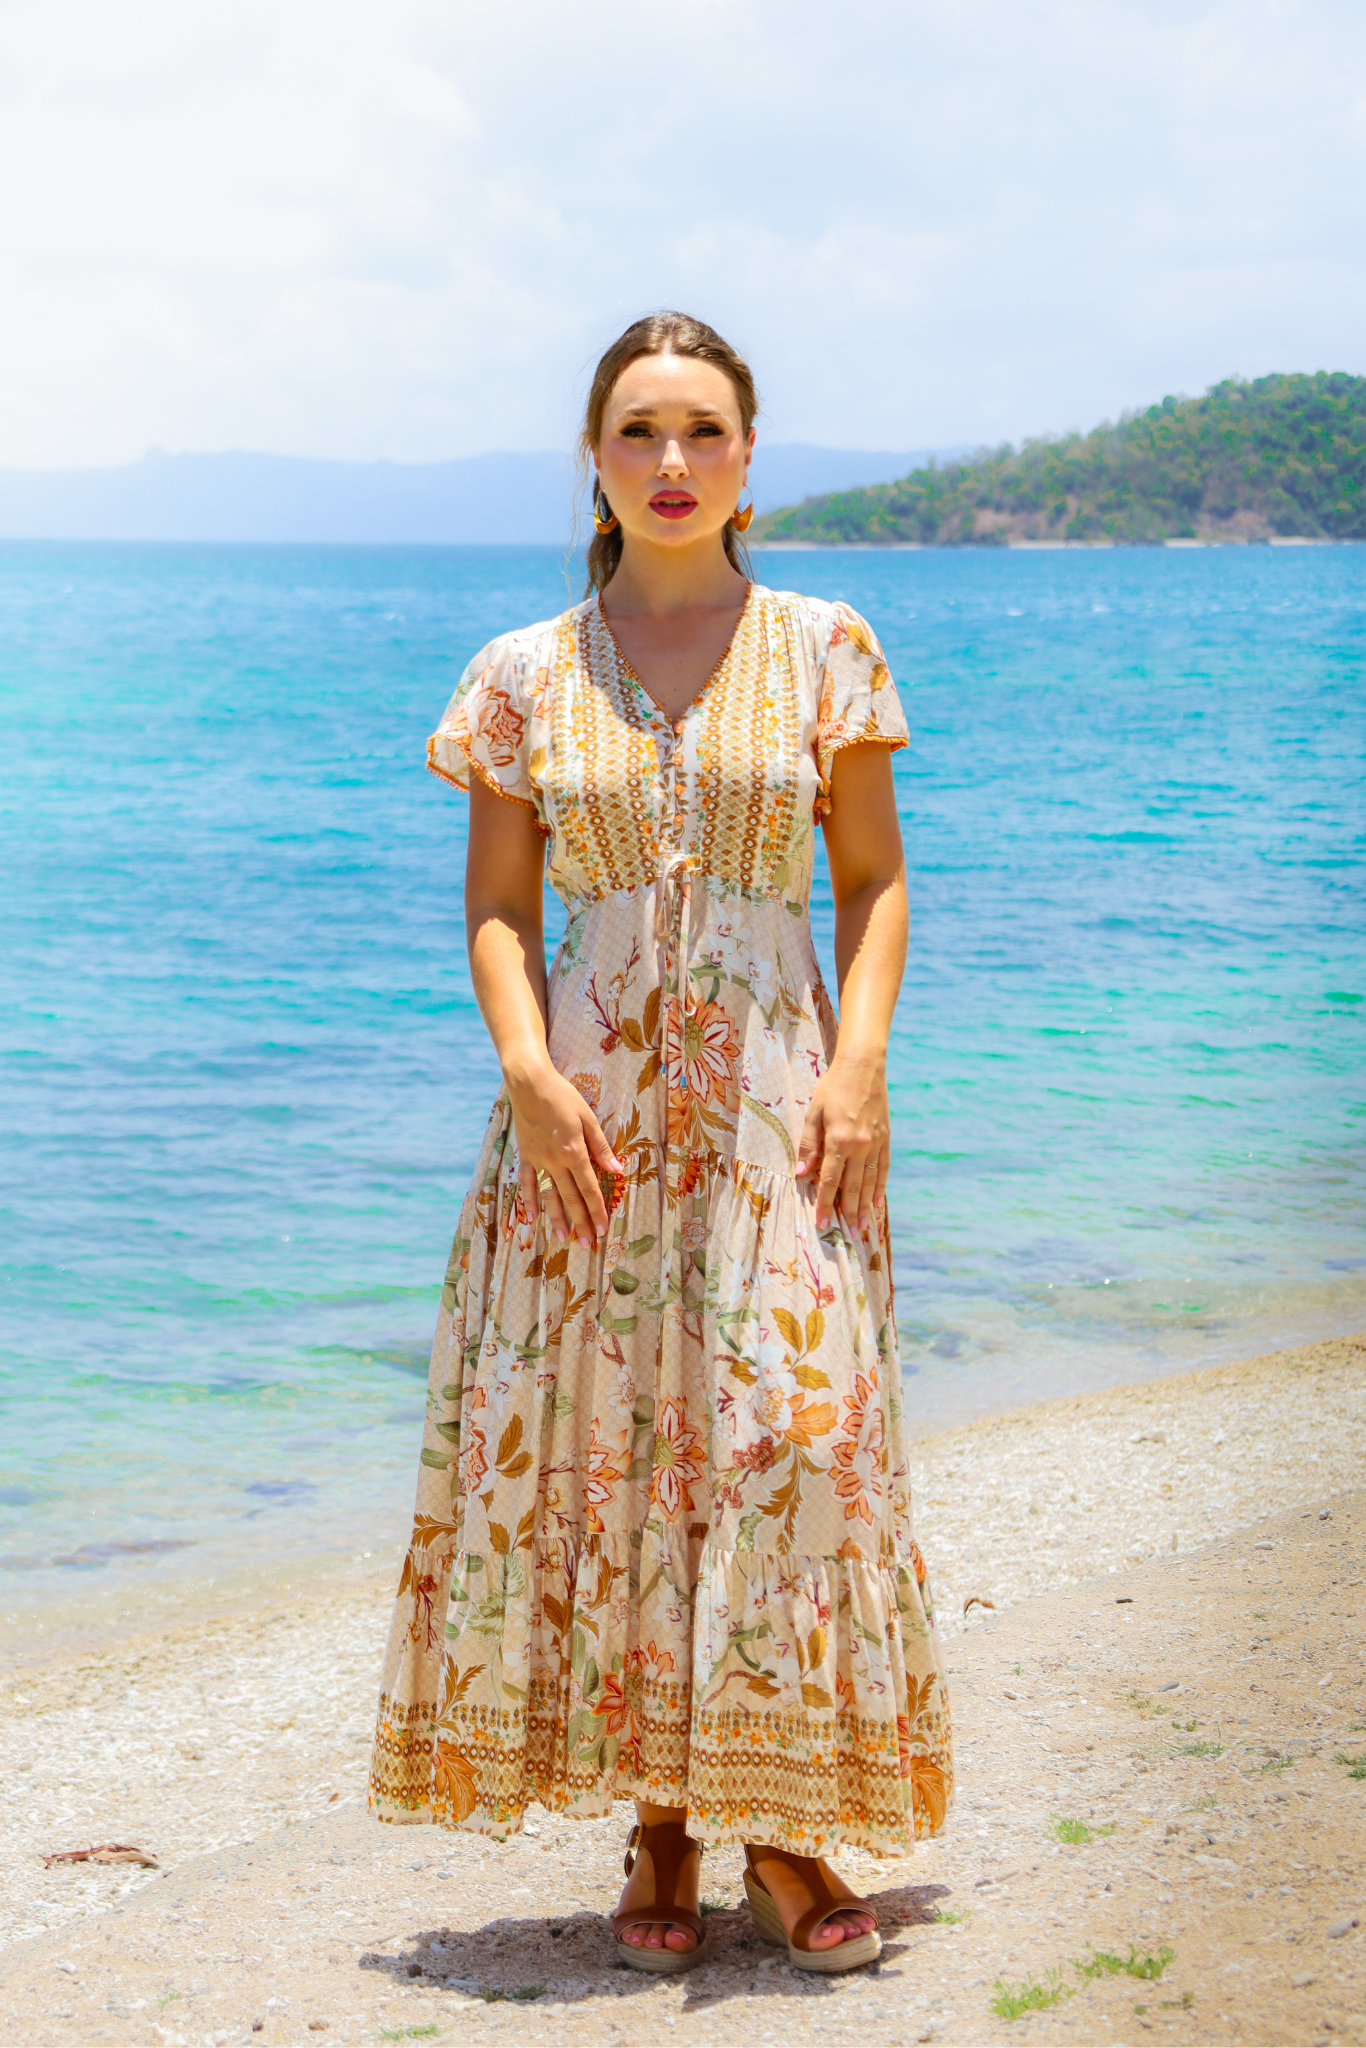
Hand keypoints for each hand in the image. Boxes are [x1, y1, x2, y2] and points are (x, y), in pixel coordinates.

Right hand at [509, 1061, 624, 1244]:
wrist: (529, 1084)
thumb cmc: (562, 1096)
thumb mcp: (588, 1118)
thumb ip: (601, 1146)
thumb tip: (617, 1170)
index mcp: (574, 1152)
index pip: (589, 1188)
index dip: (597, 1210)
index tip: (603, 1228)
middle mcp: (555, 1161)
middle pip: (570, 1198)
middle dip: (580, 1222)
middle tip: (587, 1243)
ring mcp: (538, 1160)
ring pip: (549, 1195)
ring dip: (557, 1219)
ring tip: (564, 1239)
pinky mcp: (526, 1155)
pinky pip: (528, 1183)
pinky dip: (529, 1201)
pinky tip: (531, 1218)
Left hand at [795, 1049, 889, 1235]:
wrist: (863, 1066)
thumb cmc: (832, 1088)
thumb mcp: (813, 1113)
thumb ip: (809, 1144)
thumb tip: (802, 1172)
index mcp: (839, 1140)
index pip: (830, 1181)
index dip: (824, 1204)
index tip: (822, 1223)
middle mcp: (860, 1146)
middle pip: (852, 1187)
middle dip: (847, 1212)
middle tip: (845, 1233)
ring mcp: (876, 1144)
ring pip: (869, 1183)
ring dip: (865, 1206)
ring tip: (862, 1227)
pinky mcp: (886, 1139)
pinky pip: (883, 1169)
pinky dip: (880, 1188)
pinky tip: (877, 1202)